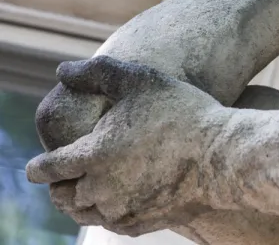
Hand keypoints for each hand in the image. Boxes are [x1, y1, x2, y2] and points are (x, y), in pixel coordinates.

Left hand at [26, 56, 232, 235]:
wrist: (222, 156)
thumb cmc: (182, 113)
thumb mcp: (140, 80)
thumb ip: (96, 72)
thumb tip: (62, 71)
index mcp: (92, 154)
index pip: (47, 168)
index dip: (38, 166)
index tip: (37, 166)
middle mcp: (101, 188)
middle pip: (63, 197)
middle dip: (59, 187)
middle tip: (62, 180)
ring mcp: (123, 208)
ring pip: (86, 213)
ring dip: (80, 203)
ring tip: (84, 193)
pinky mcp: (145, 222)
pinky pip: (114, 225)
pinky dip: (108, 216)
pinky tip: (116, 205)